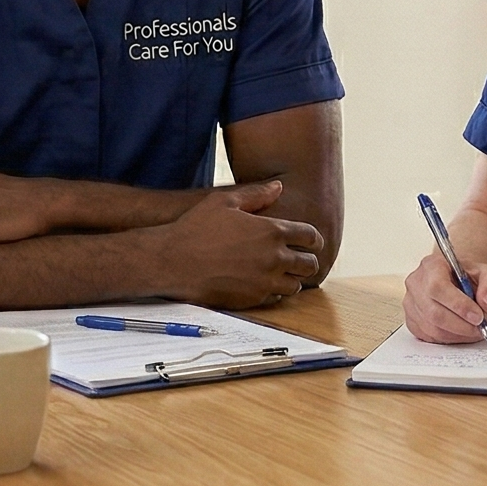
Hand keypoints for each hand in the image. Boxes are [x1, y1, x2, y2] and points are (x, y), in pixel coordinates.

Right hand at [160, 182, 323, 308]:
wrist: (172, 261)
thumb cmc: (195, 228)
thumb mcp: (224, 201)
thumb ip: (256, 194)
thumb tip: (278, 187)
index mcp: (272, 230)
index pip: (311, 236)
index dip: (314, 239)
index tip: (310, 241)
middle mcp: (274, 257)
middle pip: (310, 264)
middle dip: (307, 260)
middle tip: (299, 258)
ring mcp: (265, 281)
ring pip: (296, 285)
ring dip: (292, 278)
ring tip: (282, 272)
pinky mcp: (253, 299)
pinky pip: (276, 298)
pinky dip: (275, 291)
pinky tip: (264, 282)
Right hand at [402, 249, 486, 343]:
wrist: (458, 283)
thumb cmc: (469, 278)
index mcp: (432, 266)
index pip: (438, 287)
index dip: (458, 305)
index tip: (479, 317)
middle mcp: (416, 283)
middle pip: (433, 312)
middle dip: (462, 326)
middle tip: (482, 329)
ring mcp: (411, 303)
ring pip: (432, 328)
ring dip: (458, 335)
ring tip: (478, 331)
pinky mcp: (412, 320)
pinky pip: (429, 337)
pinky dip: (450, 339)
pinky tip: (464, 333)